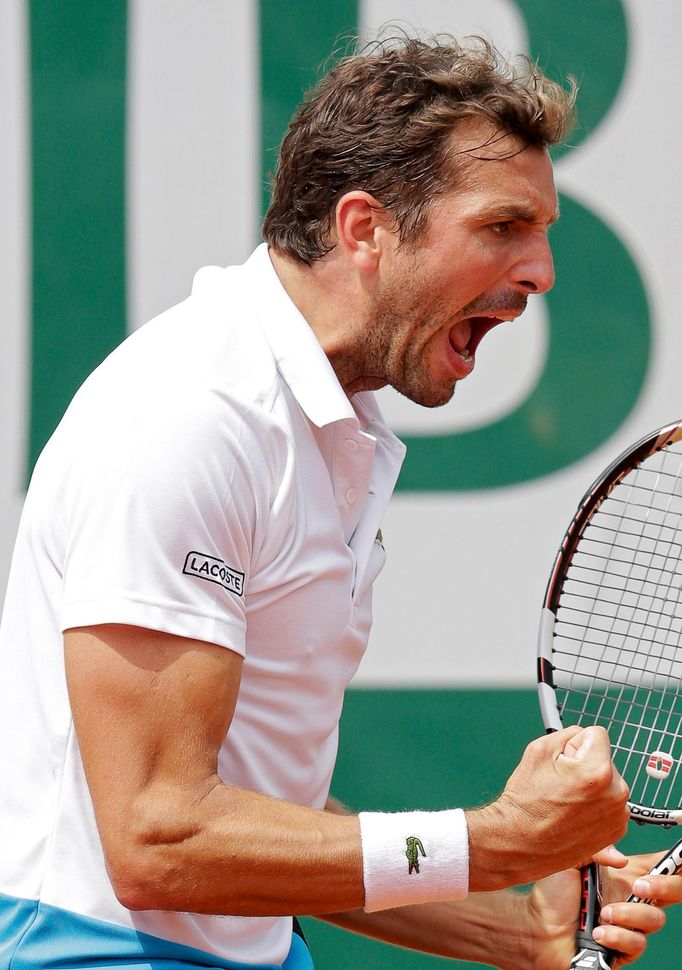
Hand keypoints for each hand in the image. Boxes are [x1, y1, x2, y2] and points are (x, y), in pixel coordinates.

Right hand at [467, 726, 629, 890]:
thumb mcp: (539, 750)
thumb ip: (568, 735)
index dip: (574, 745)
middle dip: (585, 765)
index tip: (562, 763)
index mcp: (598, 770)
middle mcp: (616, 793)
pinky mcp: (617, 830)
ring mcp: (618, 815)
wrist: (520, 841)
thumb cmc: (526, 799)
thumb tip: (585, 737)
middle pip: (603, 759)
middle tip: (561, 785)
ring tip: (566, 801)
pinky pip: (610, 802)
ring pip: (608, 781)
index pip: (597, 734)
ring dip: (592, 785)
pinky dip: (595, 804)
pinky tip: (574, 813)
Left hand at [525, 852, 681, 969]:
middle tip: (641, 884)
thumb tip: (621, 859)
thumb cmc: (551, 894)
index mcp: (621, 877)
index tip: (676, 859)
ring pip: (655, 919)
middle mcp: (629, 900)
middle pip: (671, 893)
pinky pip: (637, 943)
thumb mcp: (570, 860)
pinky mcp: (622, 949)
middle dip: (666, 885)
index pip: (656, 866)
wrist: (535, 927)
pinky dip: (618, 936)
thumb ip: (595, 850)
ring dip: (629, 914)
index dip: (671, 863)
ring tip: (603, 912)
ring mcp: (628, 925)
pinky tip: (599, 932)